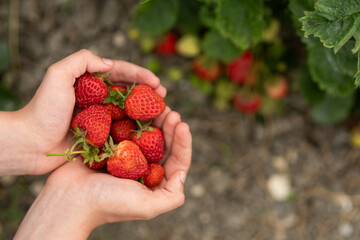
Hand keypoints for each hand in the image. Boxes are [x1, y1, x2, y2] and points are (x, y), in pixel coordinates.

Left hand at [0, 49, 165, 174]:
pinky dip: (136, 128)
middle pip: (128, 90)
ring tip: (161, 112)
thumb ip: (82, 61)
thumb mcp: (58, 75)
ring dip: (145, 110)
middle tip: (163, 96)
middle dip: (147, 91)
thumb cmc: (43, 110)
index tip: (156, 81)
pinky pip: (122, 129)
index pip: (119, 72)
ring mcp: (100, 117)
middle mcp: (97, 98)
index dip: (139, 75)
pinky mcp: (100, 135)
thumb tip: (110, 64)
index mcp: (89, 81)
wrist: (30, 143)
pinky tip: (148, 131)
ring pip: (128, 109)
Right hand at [14, 109, 191, 239]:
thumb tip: (182, 174)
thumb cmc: (107, 204)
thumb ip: (171, 196)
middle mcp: (144, 168)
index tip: (182, 124)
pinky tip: (136, 106)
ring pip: (147, 133)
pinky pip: (126, 128)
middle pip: (164, 144)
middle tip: (171, 111)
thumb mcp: (146, 206)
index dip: (183, 142)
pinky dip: (133, 117)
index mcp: (155, 181)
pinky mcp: (111, 146)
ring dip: (155, 119)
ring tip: (159, 105)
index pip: (177, 159)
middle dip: (170, 126)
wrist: (69, 198)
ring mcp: (127, 156)